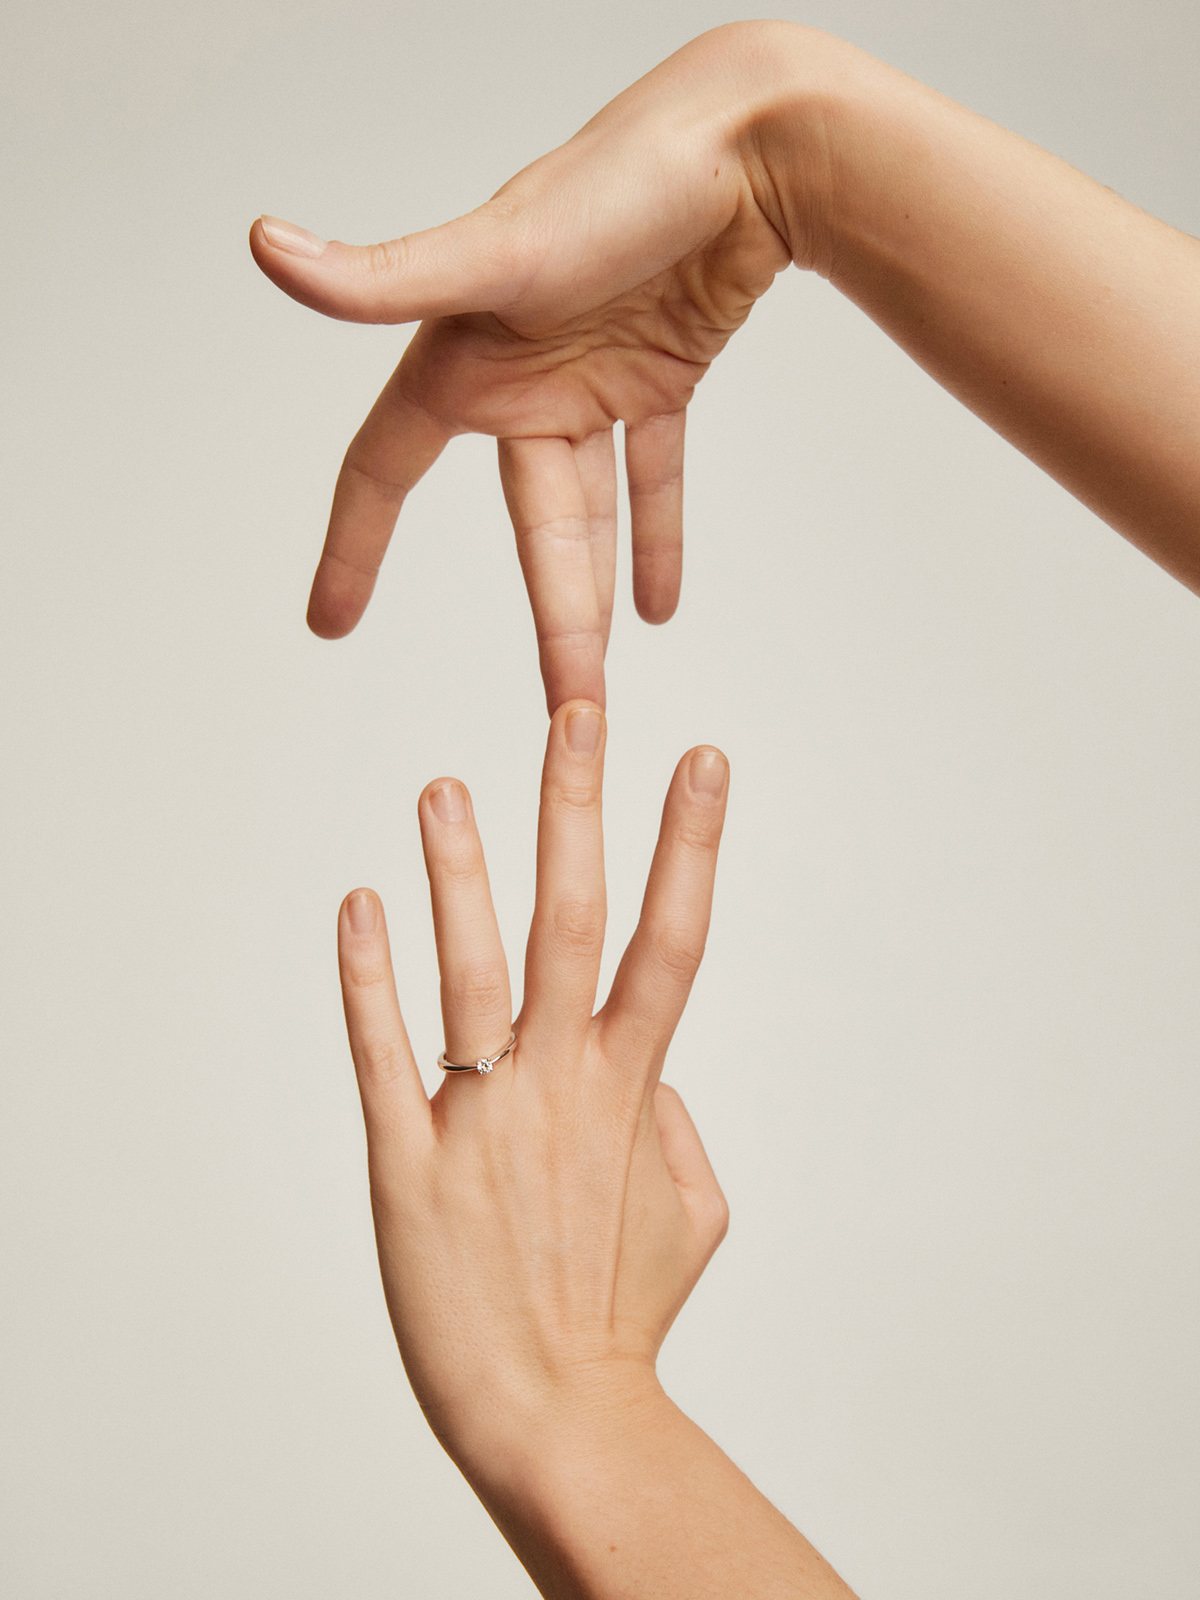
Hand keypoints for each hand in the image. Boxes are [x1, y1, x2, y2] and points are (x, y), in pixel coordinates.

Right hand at [251, 23, 814, 708]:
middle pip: (530, 529)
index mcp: (463, 360)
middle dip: (547, 623)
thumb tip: (267, 248)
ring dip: (597, 597)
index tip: (329, 622)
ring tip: (602, 683)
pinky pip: (655, 474)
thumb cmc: (620, 180)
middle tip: (560, 713)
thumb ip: (386, 277)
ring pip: (591, 516)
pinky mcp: (659, 374)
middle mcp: (520, 380)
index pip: (384, 470)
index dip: (352, 547)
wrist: (747, 145)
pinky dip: (659, 534)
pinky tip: (660, 605)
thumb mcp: (498, 248)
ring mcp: (590, 381)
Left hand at [337, 702, 729, 1480]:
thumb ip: (680, 1123)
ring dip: (462, 870)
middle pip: (577, 922)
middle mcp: (564, 1085)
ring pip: (476, 970)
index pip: (673, 940)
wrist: (558, 1415)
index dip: (691, 845)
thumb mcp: (696, 1213)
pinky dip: (369, 976)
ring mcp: (485, 1119)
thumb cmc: (626, 1314)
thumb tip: (654, 1074)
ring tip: (443, 784)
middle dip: (581, 809)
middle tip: (577, 710)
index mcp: (635, 1088)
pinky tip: (355, 903)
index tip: (703, 759)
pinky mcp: (408, 1164)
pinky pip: (385, 1053)